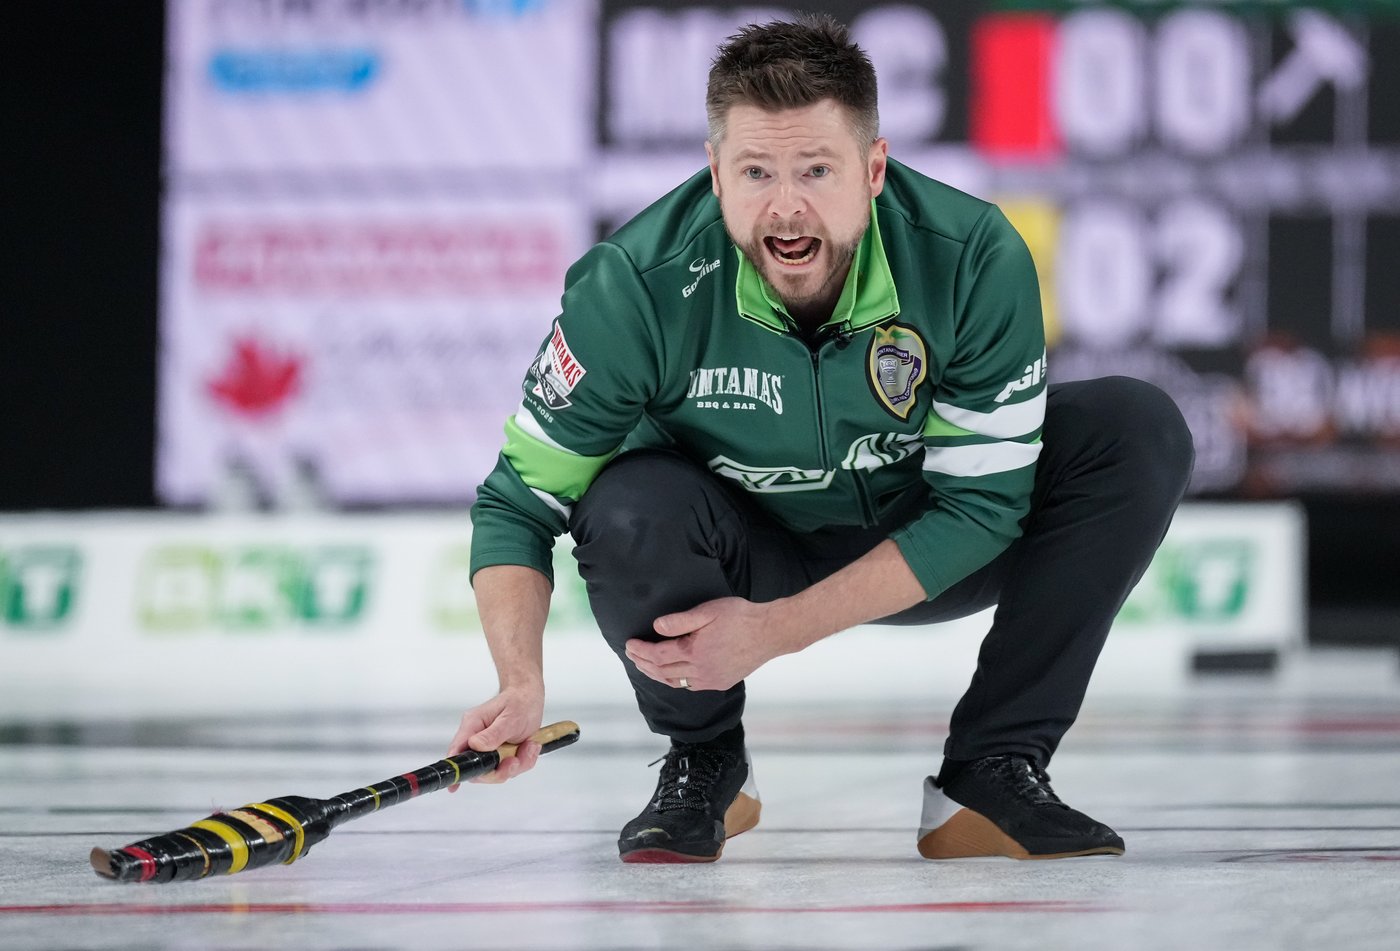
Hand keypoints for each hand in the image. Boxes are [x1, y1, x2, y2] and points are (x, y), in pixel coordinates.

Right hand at [445, 685, 544, 788]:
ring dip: (517, 764)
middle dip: (499, 771)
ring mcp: (490, 749)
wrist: (530, 697)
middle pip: (479, 769)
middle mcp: (478, 740)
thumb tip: (475, 745)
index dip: (456, 770)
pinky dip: (524, 761)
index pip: (458, 751)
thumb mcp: (509, 717)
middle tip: (515, 760)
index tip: (454, 787)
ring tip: (528, 746)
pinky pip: (512, 768)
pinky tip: (530, 746)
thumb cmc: (518, 701)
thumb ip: (493, 734)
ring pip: (497, 771)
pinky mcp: (503, 755)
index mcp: (473, 727)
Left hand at [624, 597, 786, 692]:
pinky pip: (690, 686)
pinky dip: (675, 681)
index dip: (640, 650)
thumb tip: (656, 627)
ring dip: (656, 674)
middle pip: (662, 672)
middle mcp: (700, 671)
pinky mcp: (720, 682)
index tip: (629, 644)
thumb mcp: (708, 611)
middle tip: (631, 654)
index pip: (657, 655)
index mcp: (694, 652)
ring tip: (644, 665)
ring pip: (675, 682)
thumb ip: (680, 620)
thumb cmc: (741, 617)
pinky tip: (671, 674)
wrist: (770, 633)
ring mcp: (711, 680)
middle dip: (642, 663)